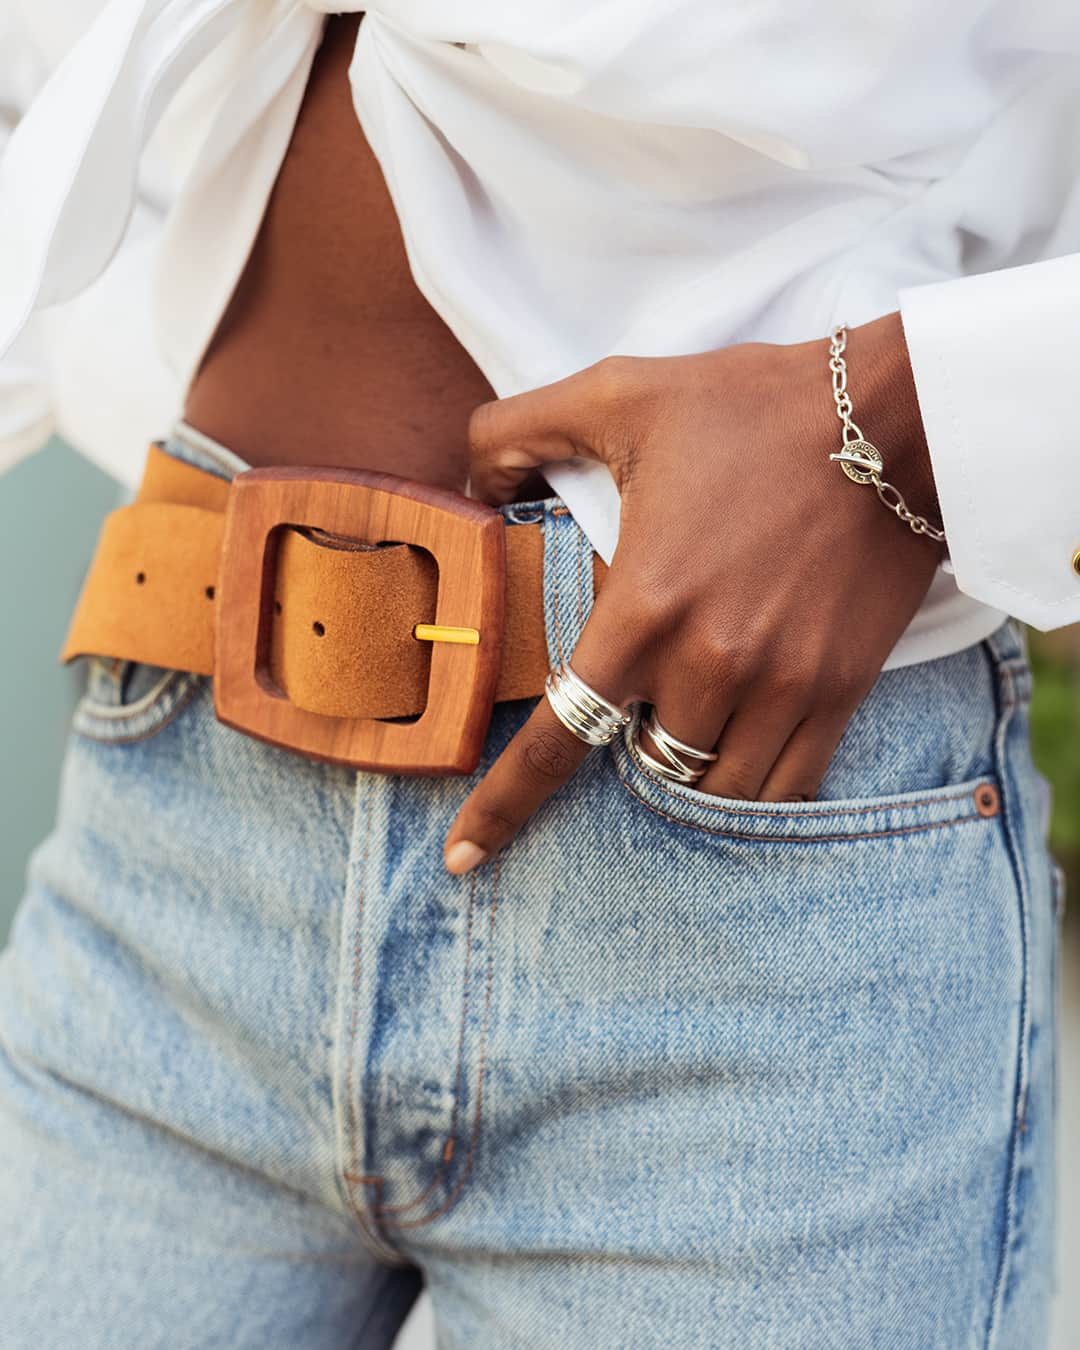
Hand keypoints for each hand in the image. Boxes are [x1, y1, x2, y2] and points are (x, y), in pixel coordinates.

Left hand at [442, 311, 943, 874]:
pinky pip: (787, 791)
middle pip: (642, 767)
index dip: (504, 806)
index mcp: (644, 606)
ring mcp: (781, 687)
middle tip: (631, 714)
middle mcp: (710, 664)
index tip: (463, 858)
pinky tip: (736, 766)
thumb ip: (519, 430)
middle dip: (625, 750)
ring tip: (681, 733)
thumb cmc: (751, 405)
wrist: (893, 419)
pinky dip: (750, 795)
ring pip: (711, 793)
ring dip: (683, 777)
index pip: (558, 738)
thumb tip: (469, 484)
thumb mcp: (618, 392)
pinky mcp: (838, 692)